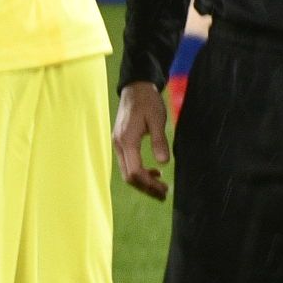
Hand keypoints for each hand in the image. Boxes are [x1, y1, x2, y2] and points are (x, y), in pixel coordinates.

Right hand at [114, 81, 170, 199]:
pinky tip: (154, 171)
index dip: (149, 184)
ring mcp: (118, 144)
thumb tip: (164, 163)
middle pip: (129, 176)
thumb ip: (159, 141)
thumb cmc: (148, 101)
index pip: (134, 171)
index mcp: (126, 140)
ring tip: (161, 187)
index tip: (165, 189)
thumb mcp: (157, 119)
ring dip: (143, 182)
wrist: (136, 88)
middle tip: (164, 194)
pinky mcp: (121, 142)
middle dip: (146, 188)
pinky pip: (128, 163)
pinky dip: (140, 172)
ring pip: (127, 172)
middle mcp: (118, 144)